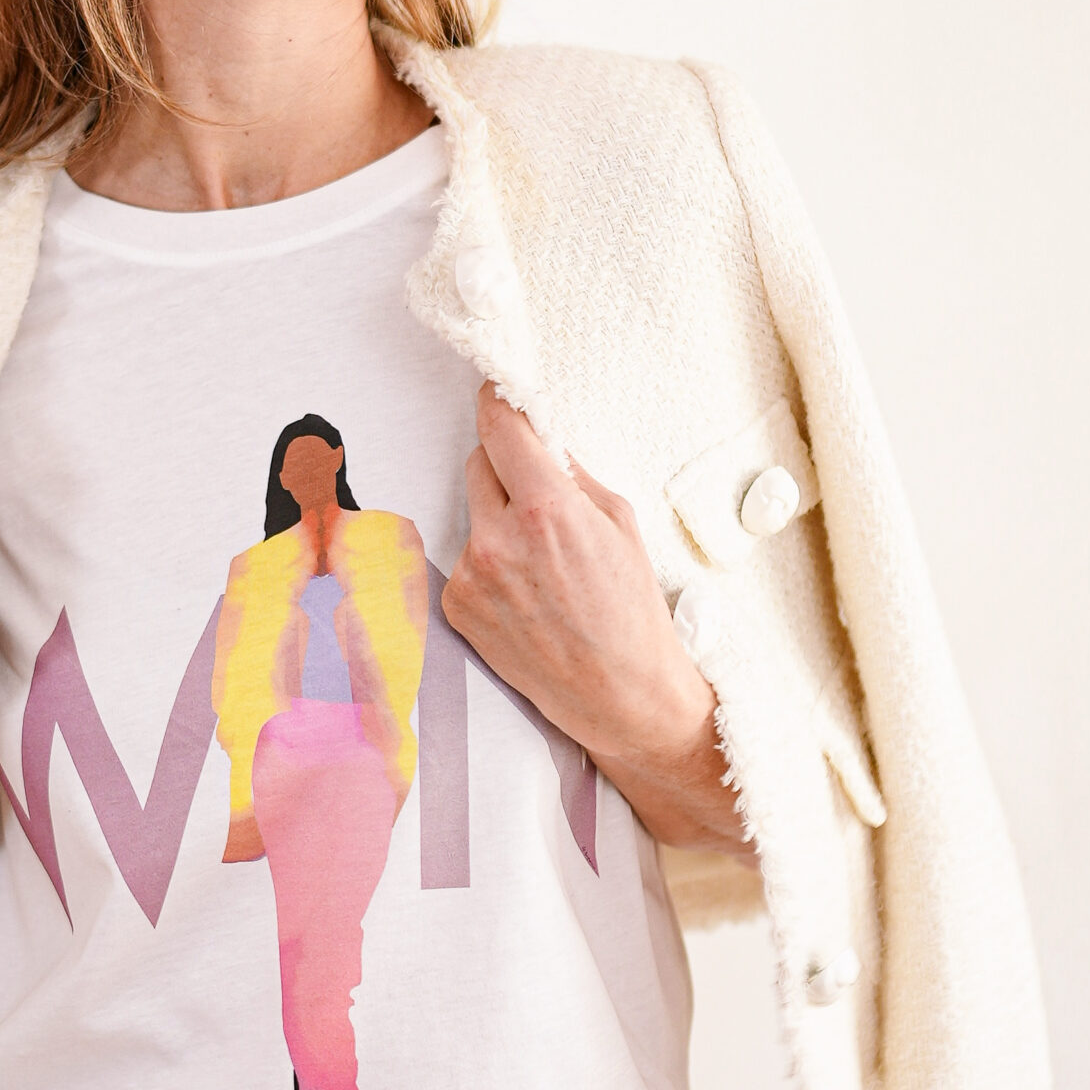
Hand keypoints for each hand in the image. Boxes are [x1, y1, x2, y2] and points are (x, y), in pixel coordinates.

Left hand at [441, 381, 747, 850]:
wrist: (621, 696)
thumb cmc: (633, 613)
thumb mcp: (621, 525)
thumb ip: (574, 478)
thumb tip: (542, 446)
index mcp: (545, 510)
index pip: (500, 428)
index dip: (498, 403)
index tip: (497, 393)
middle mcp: (497, 539)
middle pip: (479, 464)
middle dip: (507, 469)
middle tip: (540, 495)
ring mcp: (471, 576)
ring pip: (472, 514)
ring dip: (498, 520)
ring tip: (542, 563)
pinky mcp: (456, 607)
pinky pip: (467, 560)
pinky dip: (490, 564)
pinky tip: (526, 594)